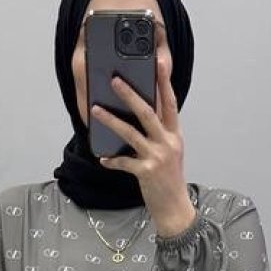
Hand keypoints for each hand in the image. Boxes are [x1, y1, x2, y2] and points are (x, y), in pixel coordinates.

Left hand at [92, 55, 194, 233]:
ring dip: (111, 120)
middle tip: (115, 80)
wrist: (174, 208)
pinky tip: (103, 158)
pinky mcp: (146, 172)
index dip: (164, 82)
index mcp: (174, 134)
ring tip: (96, 110)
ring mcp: (157, 156)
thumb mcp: (170, 151)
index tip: (158, 63)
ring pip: (131, 133)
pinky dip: (112, 160)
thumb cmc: (169, 178)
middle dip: (129, 94)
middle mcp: (168, 142)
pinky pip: (124, 162)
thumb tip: (140, 114)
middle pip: (148, 112)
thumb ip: (159, 133)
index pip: (170, 102)